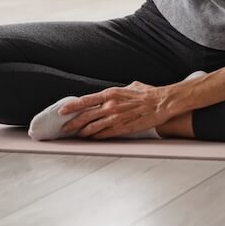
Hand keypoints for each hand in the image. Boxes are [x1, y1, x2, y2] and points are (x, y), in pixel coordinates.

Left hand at [59, 80, 183, 138]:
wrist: (161, 103)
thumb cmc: (148, 94)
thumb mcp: (130, 87)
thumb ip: (118, 92)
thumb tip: (112, 94)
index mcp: (110, 93)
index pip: (85, 100)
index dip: (71, 107)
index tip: (62, 111)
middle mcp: (110, 105)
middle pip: (85, 116)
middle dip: (72, 123)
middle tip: (65, 127)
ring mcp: (115, 118)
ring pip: (92, 127)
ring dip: (82, 132)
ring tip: (77, 135)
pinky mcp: (122, 128)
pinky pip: (104, 134)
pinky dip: (96, 137)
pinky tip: (92, 138)